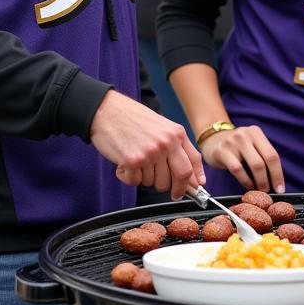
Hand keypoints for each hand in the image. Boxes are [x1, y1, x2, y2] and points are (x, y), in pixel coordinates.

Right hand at [89, 90, 203, 200]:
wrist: (107, 111)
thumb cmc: (133, 119)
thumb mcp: (162, 127)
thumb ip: (176, 147)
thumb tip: (191, 174)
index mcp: (176, 133)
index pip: (193, 161)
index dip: (195, 179)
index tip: (195, 188)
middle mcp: (166, 143)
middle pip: (181, 176)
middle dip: (178, 189)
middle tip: (172, 193)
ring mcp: (150, 153)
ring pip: (156, 182)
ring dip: (146, 178)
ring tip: (137, 163)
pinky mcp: (133, 161)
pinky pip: (136, 182)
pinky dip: (129, 177)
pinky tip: (124, 164)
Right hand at [201, 126, 284, 193]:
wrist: (212, 140)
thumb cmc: (236, 147)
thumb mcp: (250, 145)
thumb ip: (262, 156)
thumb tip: (275, 180)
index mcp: (256, 132)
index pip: (273, 155)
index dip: (278, 174)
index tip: (280, 188)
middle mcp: (246, 135)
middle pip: (265, 160)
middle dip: (270, 180)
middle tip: (270, 191)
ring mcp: (233, 142)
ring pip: (254, 165)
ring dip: (259, 182)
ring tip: (259, 189)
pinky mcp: (222, 151)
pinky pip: (238, 170)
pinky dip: (245, 181)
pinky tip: (248, 185)